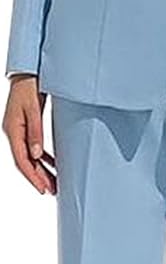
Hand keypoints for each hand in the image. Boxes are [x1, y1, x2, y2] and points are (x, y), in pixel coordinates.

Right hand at [2, 76, 56, 193]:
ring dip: (41, 170)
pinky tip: (52, 165)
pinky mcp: (25, 127)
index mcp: (12, 130)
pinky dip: (42, 158)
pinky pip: (32, 148)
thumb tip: (36, 155)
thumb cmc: (29, 87)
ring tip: (54, 183)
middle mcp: (13, 133)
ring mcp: (18, 131)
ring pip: (29, 156)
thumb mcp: (34, 109)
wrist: (27, 72)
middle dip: (39, 178)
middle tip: (52, 191)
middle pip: (25, 161)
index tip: (43, 189)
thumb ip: (35, 132)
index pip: (21, 160)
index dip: (32, 177)